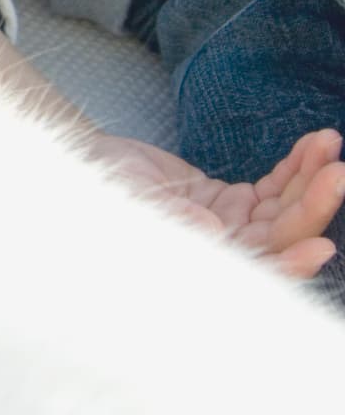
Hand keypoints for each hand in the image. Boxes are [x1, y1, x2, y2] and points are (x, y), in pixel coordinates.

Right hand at [84, 128, 344, 278]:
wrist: (94, 161)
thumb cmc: (102, 183)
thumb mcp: (129, 196)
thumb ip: (171, 217)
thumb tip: (216, 233)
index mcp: (201, 261)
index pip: (255, 270)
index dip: (289, 263)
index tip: (321, 246)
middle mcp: (228, 250)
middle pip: (282, 235)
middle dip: (313, 205)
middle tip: (338, 174)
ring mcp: (237, 225)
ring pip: (288, 207)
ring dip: (312, 177)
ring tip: (328, 143)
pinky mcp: (238, 200)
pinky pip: (278, 185)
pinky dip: (297, 165)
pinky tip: (315, 143)